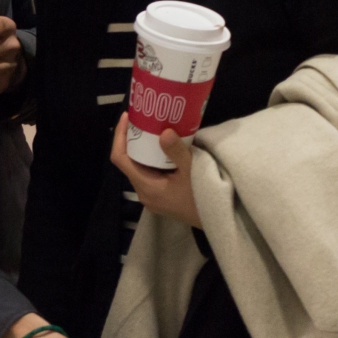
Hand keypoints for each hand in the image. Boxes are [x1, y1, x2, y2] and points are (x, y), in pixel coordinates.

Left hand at [110, 113, 200, 227]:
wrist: (218, 220)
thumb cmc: (203, 198)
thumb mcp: (193, 171)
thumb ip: (177, 152)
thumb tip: (164, 132)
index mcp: (146, 186)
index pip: (120, 159)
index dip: (120, 137)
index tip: (127, 117)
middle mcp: (144, 192)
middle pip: (129, 162)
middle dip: (132, 139)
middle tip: (142, 119)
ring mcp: (152, 196)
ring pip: (140, 168)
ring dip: (144, 149)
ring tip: (152, 128)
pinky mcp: (160, 197)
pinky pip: (150, 173)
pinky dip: (153, 159)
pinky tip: (164, 147)